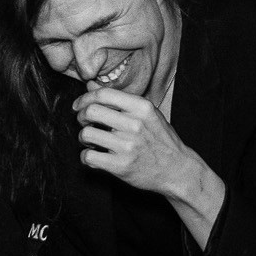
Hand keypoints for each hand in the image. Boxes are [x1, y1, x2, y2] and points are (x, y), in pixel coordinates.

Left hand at [74, 88, 201, 198]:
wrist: (176, 170)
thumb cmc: (160, 139)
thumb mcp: (146, 114)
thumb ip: (118, 99)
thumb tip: (90, 86)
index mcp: (142, 108)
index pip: (104, 94)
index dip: (85, 98)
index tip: (79, 105)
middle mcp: (135, 125)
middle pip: (91, 112)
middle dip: (81, 116)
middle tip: (84, 122)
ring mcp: (127, 146)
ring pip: (86, 134)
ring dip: (83, 137)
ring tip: (92, 141)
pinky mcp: (121, 166)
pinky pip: (88, 157)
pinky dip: (86, 157)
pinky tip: (94, 156)